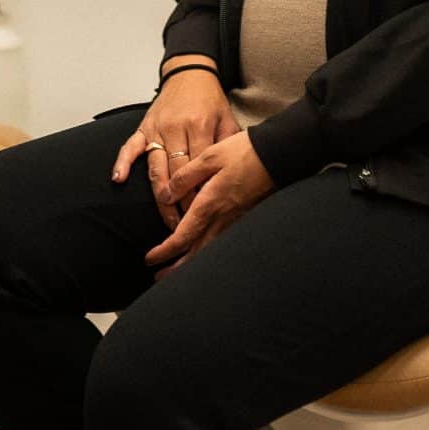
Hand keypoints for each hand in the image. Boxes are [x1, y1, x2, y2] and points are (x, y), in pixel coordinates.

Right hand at [111, 66, 238, 226]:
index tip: (205, 216)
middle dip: (183, 203)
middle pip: (177, 174)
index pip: (200, 169)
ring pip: (155, 168)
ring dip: (161, 196)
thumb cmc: (210, 100)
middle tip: (188, 227)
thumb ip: (228, 145)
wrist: (190, 73)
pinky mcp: (144, 127)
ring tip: (167, 220)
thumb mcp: (227, 119)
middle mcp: (176, 129)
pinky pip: (130, 147)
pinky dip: (123, 162)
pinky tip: (118, 179)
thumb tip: (234, 174)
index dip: (202, 194)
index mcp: (199, 126)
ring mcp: (157, 129)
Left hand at [145, 130, 272, 273]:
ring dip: (192, 262)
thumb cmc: (244, 152)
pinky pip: (222, 242)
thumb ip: (185, 176)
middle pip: (196, 252)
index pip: (183, 237)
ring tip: (178, 269)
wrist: (279, 155)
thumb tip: (164, 196)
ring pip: (210, 249)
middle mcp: (223, 218)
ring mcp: (235, 220)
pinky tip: (204, 249)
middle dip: (176, 267)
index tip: (150, 259)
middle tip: (159, 277)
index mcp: (210, 204)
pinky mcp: (244, 217)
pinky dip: (209, 251)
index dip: (165, 251)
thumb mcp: (209, 156)